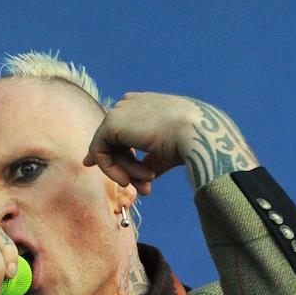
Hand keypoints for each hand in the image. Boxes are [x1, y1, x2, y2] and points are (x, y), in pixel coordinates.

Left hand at [82, 92, 200, 193]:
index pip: (122, 134)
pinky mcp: (111, 123)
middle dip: (128, 170)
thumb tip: (130, 177)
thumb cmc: (186, 144)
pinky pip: (99, 152)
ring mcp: (118, 110)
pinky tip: (127, 180)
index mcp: (142, 105)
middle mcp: (128, 103)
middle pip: (114, 144)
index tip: (126, 181)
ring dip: (126, 172)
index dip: (122, 159)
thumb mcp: (163, 153)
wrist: (196, 134)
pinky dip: (110, 171)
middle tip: (145, 190)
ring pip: (108, 150)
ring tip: (147, 183)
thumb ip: (144, 161)